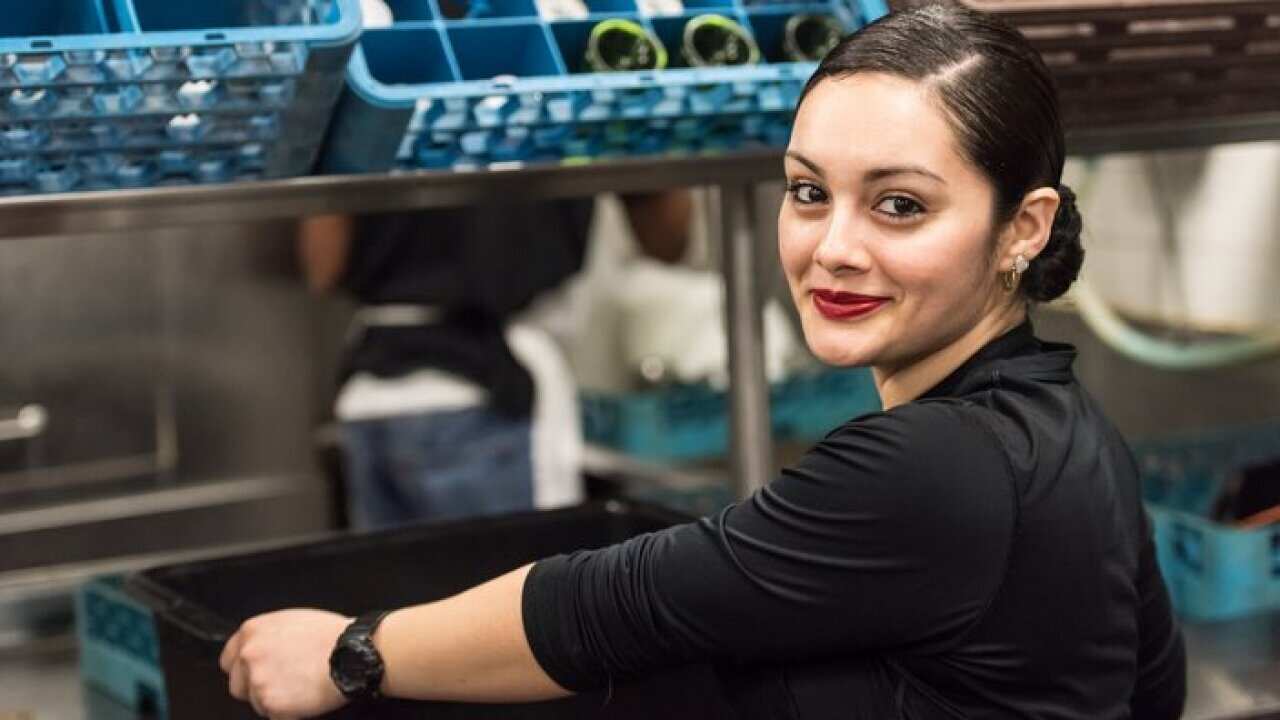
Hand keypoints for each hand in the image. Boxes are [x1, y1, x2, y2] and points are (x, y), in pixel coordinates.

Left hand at [219, 609, 350, 718]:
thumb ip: (268, 636)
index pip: (228, 660)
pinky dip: (289, 712)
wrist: (353, 653)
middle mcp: (249, 655)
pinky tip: (306, 696)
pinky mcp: (271, 704)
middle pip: (237, 685)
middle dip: (256, 688)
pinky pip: (274, 716)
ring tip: (301, 686)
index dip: (245, 669)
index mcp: (252, 631)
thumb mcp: (292, 621)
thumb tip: (261, 650)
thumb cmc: (332, 635)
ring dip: (275, 700)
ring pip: (256, 703)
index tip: (258, 674)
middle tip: (285, 683)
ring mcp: (258, 680)